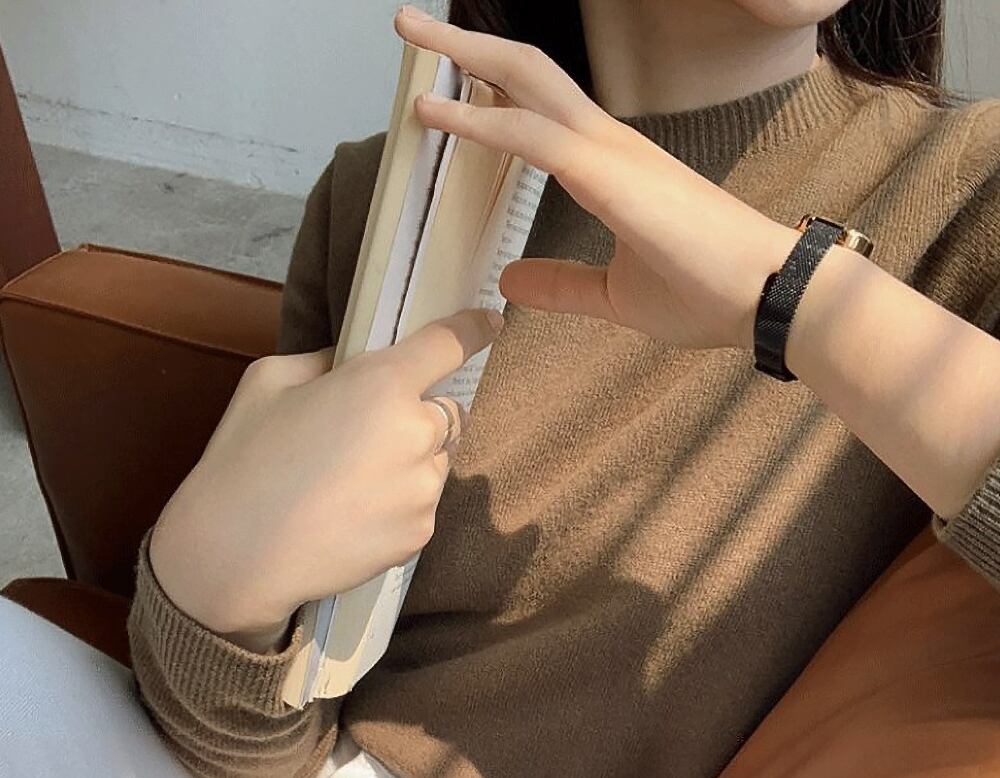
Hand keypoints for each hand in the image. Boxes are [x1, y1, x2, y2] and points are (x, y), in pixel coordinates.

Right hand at [149, 309, 501, 642]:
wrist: (235, 556)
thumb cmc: (244, 460)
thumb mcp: (270, 380)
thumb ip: (328, 361)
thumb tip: (353, 365)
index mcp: (382, 384)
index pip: (449, 344)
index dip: (472, 330)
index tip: (489, 323)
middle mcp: (417, 434)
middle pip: (448, 411)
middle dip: (419, 413)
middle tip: (367, 432)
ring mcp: (423, 489)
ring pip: (436, 461)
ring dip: (411, 460)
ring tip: (351, 481)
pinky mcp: (420, 533)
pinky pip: (423, 503)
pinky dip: (400, 502)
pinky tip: (352, 513)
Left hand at [395, 6, 799, 351]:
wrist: (771, 299)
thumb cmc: (709, 293)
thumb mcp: (614, 295)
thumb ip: (562, 284)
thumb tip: (510, 281)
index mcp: (610, 167)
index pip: (540, 110)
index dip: (491, 92)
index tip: (447, 87)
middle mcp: (609, 145)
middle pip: (527, 75)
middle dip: (466, 48)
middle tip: (411, 29)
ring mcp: (613, 153)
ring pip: (527, 85)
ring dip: (465, 59)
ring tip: (411, 36)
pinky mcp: (615, 177)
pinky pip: (537, 138)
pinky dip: (484, 124)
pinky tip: (438, 117)